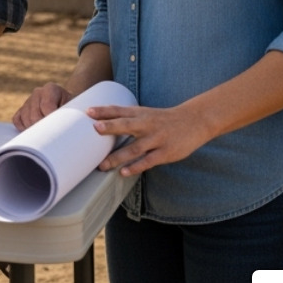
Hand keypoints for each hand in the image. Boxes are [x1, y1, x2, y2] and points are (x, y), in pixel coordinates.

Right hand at [12, 83, 72, 130]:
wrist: (66, 102)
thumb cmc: (71, 107)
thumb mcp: (73, 108)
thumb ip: (67, 115)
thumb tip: (59, 128)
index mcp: (51, 88)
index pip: (46, 107)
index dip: (51, 121)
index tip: (56, 130)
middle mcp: (37, 92)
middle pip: (34, 116)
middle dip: (42, 128)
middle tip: (52, 136)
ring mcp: (28, 100)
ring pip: (25, 119)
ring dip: (34, 129)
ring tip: (45, 134)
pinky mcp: (21, 109)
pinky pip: (17, 120)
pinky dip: (23, 128)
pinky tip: (34, 130)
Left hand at [89, 103, 213, 177]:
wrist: (195, 121)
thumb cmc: (164, 119)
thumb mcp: (146, 114)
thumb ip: (127, 119)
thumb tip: (102, 124)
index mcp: (140, 113)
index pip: (119, 110)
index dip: (103, 110)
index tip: (87, 111)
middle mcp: (147, 125)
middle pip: (126, 125)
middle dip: (110, 127)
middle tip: (94, 128)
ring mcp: (156, 139)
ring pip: (134, 148)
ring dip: (118, 157)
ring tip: (103, 165)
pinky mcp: (165, 152)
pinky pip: (148, 161)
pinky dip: (136, 167)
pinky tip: (124, 172)